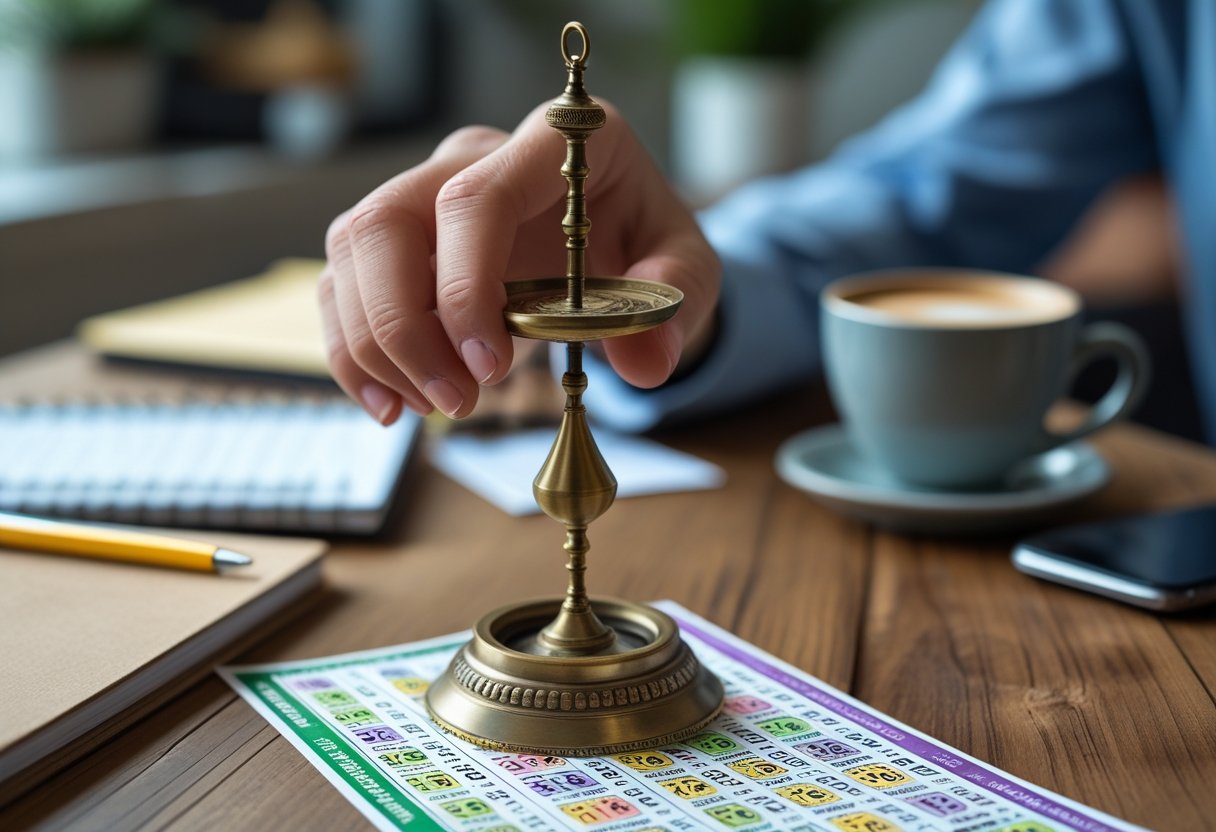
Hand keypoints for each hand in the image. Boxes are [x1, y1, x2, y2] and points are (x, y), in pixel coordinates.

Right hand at [321, 101, 720, 423]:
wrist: (617, 236)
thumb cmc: (646, 242)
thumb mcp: (688, 268)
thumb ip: (675, 304)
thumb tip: (648, 366)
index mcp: (554, 143)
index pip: (477, 197)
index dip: (467, 284)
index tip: (489, 365)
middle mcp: (474, 155)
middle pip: (387, 221)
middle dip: (404, 326)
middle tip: (457, 400)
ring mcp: (426, 190)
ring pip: (353, 249)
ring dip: (374, 344)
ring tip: (433, 407)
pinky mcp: (399, 237)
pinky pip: (344, 282)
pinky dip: (353, 351)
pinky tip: (392, 405)